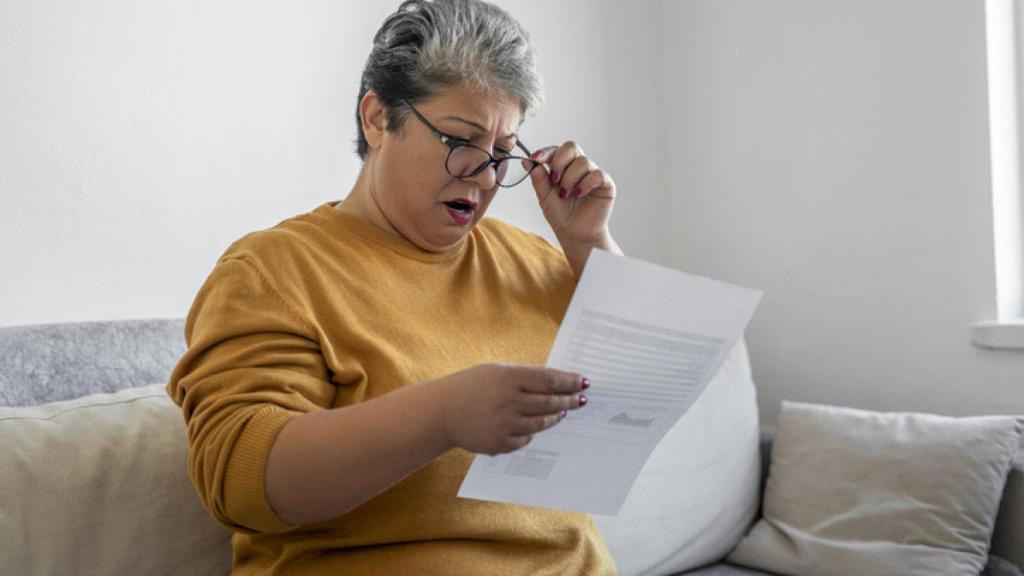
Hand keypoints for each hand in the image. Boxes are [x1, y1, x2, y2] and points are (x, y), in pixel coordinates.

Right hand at [434, 363, 588, 455]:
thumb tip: (555, 383)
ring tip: (562, 412)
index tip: (583, 382)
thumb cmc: (471, 387)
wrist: (441, 412)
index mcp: (508, 377)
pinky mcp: (499, 443)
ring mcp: (504, 424)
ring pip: (541, 423)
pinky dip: (532, 433)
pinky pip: (526, 440)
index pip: (549, 380)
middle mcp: (508, 401)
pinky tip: (536, 426)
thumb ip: (523, 376)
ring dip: (555, 417)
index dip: (569, 381)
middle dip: (569, 401)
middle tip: (580, 400)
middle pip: (549, 402)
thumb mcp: (495, 372)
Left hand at [527, 141, 615, 246]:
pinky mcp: (605, 184)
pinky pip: (597, 175)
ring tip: (565, 194)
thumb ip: (538, 179)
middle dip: (559, 161)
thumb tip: (527, 161)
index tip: (536, 159)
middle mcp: (578, 167)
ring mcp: (593, 173)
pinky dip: (585, 184)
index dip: (546, 152)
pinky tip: (579, 195)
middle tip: (553, 179)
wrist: (574, 234)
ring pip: (583, 162)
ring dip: (570, 179)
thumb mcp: (544, 197)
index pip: (556, 150)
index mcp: (563, 167)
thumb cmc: (561, 215)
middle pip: (571, 147)